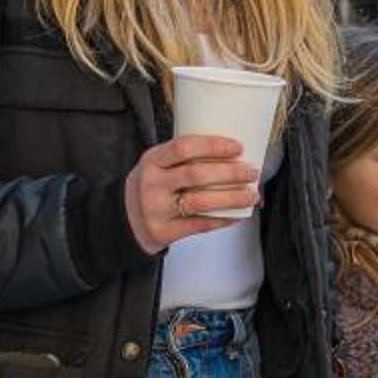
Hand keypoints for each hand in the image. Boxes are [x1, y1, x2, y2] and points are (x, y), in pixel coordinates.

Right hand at [124, 133, 258, 255]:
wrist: (124, 220)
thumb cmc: (152, 187)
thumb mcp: (157, 166)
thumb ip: (183, 159)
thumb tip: (232, 153)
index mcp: (151, 160)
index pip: (183, 147)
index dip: (213, 146)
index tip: (237, 147)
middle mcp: (151, 184)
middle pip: (197, 175)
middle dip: (231, 172)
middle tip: (252, 171)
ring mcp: (155, 209)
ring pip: (201, 202)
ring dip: (232, 198)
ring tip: (252, 195)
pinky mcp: (162, 231)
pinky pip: (198, 225)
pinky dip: (222, 220)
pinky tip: (237, 215)